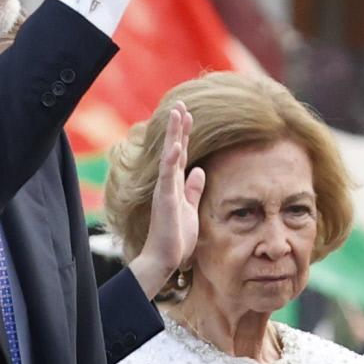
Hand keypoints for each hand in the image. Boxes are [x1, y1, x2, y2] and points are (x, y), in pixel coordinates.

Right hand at [127, 100, 203, 296]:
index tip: (188, 115)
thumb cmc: (176, 238)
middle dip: (178, 127)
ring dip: (174, 135)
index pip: (180, 155)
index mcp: (175, 185)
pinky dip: (171, 160)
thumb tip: (199, 171)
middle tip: (181, 104)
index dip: (184, 135)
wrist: (164, 259)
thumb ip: (193, 190)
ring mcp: (165, 190)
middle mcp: (168, 184)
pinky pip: (168, 176)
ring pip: (169, 156)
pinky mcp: (165, 199)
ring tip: (178, 113)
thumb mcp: (190, 209)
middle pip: (174, 150)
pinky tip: (176, 144)